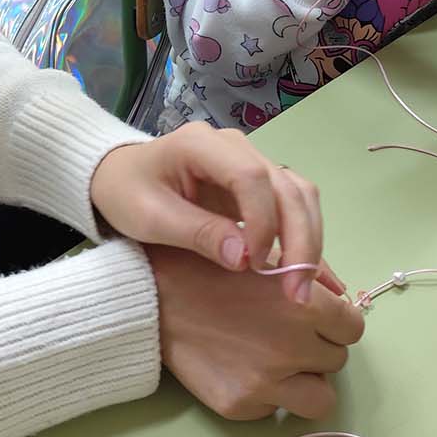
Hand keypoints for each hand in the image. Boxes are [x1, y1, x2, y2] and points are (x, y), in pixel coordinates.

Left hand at [91, 124, 329, 302]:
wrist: (119, 176)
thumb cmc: (127, 192)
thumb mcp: (149, 218)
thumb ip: (197, 234)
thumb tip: (245, 259)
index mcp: (202, 144)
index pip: (251, 177)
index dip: (261, 222)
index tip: (254, 265)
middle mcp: (237, 146)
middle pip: (287, 186)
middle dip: (300, 240)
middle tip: (296, 292)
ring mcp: (252, 161)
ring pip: (300, 195)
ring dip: (309, 240)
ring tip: (303, 289)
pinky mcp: (259, 184)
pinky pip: (294, 206)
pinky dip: (306, 238)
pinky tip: (317, 275)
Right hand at [149, 244, 364, 419]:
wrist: (157, 295)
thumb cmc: (215, 266)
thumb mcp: (268, 256)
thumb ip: (313, 278)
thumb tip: (343, 302)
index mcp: (306, 305)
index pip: (353, 329)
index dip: (337, 323)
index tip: (318, 320)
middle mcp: (292, 347)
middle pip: (336, 361)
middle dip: (317, 348)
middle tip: (287, 334)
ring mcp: (267, 381)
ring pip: (320, 399)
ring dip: (304, 381)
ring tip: (277, 363)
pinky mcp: (241, 406)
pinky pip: (277, 409)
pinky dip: (268, 395)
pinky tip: (242, 369)